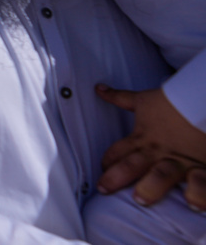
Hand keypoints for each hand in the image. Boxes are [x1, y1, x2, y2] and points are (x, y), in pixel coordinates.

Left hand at [97, 85, 205, 207]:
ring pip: (162, 175)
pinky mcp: (204, 165)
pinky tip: (193, 204)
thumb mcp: (143, 99)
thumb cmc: (172, 101)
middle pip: (131, 165)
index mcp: (142, 138)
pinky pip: (203, 182)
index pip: (118, 152)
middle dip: (115, 178)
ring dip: (150, 187)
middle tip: (103, 189)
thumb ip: (120, 98)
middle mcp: (158, 151)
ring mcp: (180, 160)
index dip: (107, 161)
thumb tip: (99, 89)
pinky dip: (199, 193)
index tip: (101, 170)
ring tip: (141, 200)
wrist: (201, 99)